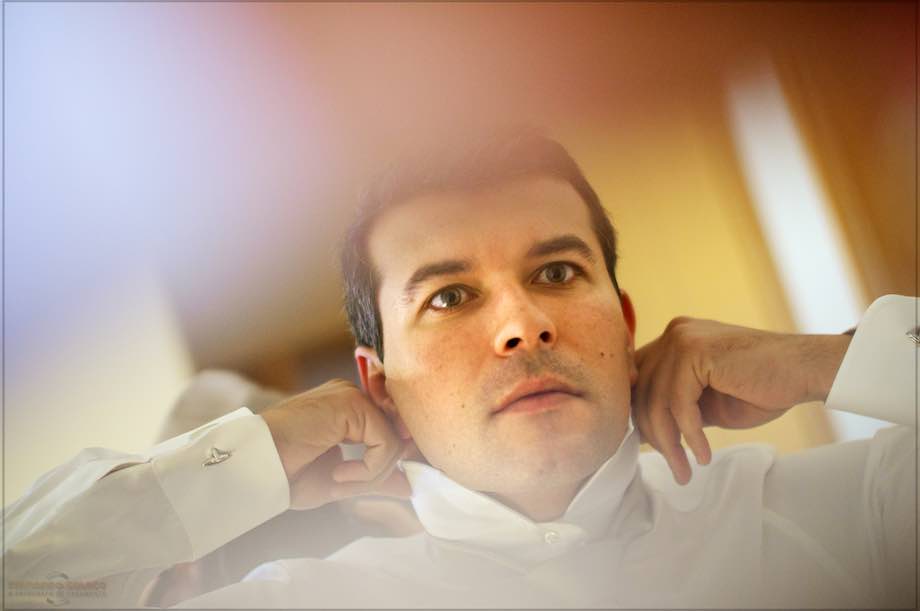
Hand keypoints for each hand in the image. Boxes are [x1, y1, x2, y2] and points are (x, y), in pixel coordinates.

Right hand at [260, 379, 412, 509]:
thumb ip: (375, 478)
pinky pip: (385, 443)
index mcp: (348, 409)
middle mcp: (352, 396)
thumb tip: (408, 486)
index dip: (391, 459)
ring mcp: (352, 396)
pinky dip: (368, 469)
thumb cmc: (287, 473)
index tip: (372, 482)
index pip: (391, 430)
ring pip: (394, 441)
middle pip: (396, 435)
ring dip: (371, 474)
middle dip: (381, 470)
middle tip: (348, 485)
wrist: (254, 468)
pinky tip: (338, 474)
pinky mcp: (352, 405)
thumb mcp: (339, 480)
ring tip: (339, 481)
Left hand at [631, 317, 849, 484]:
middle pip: (642, 393)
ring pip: (657, 402)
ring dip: (670, 444)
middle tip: (674, 467)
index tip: (651, 448)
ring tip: (685, 470)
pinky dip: (690, 435)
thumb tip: (643, 432)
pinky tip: (703, 455)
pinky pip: (680, 404)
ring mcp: (682, 339)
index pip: (637, 381)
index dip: (639, 416)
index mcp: (673, 341)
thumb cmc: (762, 387)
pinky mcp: (696, 352)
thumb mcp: (707, 400)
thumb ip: (676, 406)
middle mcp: (673, 334)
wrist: (805, 371)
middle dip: (654, 436)